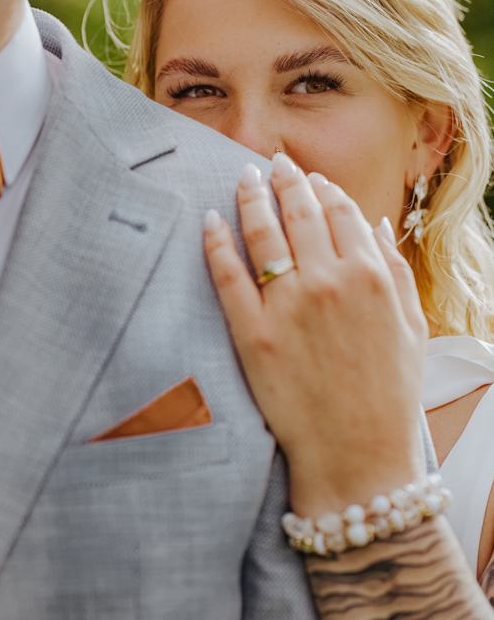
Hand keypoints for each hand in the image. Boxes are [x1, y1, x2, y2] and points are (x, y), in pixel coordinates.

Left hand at [204, 153, 427, 517]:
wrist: (357, 456)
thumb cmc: (388, 395)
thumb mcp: (411, 328)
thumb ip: (396, 270)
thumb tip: (376, 223)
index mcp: (370, 277)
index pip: (340, 211)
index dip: (322, 188)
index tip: (309, 178)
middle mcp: (328, 282)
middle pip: (299, 212)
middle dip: (284, 179)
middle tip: (270, 163)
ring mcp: (288, 307)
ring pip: (262, 233)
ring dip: (250, 197)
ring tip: (242, 177)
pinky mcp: (252, 334)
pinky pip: (227, 275)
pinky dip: (215, 242)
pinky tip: (208, 219)